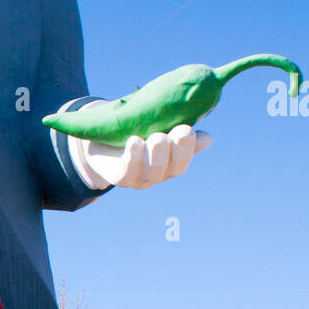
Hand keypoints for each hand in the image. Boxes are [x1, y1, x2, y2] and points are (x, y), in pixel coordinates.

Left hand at [70, 123, 211, 189]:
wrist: (101, 139)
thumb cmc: (135, 131)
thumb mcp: (159, 129)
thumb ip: (179, 134)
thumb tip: (208, 139)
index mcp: (169, 164)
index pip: (183, 162)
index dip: (188, 149)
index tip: (189, 130)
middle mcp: (156, 175)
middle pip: (170, 169)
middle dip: (174, 150)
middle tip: (178, 130)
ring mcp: (137, 179)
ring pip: (151, 172)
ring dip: (155, 154)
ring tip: (156, 136)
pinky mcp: (118, 178)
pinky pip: (127, 172)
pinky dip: (132, 157)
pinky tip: (134, 141)